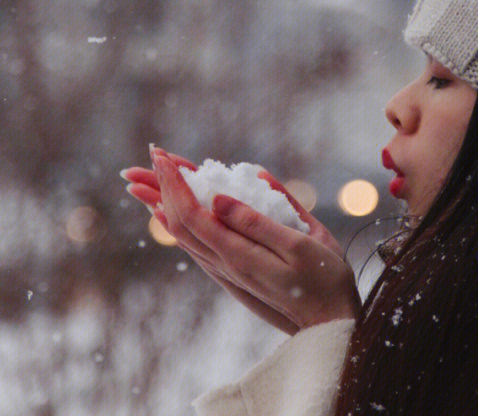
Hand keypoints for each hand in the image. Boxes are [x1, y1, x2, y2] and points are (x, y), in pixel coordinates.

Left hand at [122, 149, 358, 332]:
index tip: (163, 155)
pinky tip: (171, 214)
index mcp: (238, 253)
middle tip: (149, 156)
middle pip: (177, 223)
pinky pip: (196, 245)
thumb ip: (257, 222)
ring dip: (163, 203)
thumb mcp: (298, 244)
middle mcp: (225, 264)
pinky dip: (179, 223)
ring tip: (147, 180)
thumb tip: (218, 198)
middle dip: (159, 188)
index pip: (192, 213)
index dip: (174, 182)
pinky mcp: (234, 274)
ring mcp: (227, 271)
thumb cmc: (324, 279)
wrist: (330, 322)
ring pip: (182, 236)